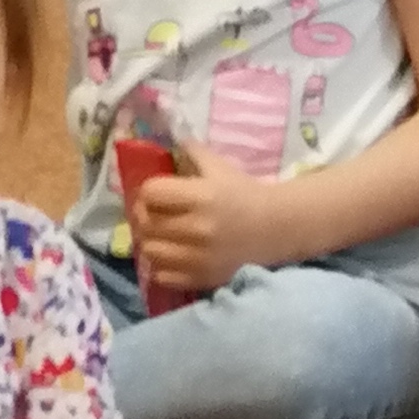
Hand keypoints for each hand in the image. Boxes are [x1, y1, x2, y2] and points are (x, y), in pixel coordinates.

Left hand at [126, 144, 276, 300]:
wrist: (275, 228)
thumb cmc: (244, 193)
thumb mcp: (220, 166)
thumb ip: (191, 151)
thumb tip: (164, 140)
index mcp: (202, 196)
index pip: (151, 192)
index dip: (148, 190)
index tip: (156, 192)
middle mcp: (198, 228)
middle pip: (146, 223)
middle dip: (143, 215)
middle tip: (151, 213)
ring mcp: (200, 257)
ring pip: (150, 251)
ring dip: (149, 241)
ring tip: (158, 235)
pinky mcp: (202, 278)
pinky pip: (162, 277)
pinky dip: (160, 266)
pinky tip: (170, 255)